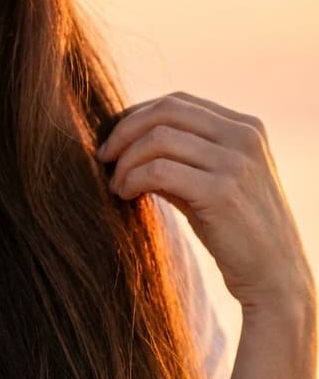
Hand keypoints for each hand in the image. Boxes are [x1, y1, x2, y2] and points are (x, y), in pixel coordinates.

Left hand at [96, 91, 313, 311]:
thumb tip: (124, 140)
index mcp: (246, 127)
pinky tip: (126, 195)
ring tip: (117, 186)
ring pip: (158, 139)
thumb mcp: (211, 182)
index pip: (178, 102)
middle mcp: (245, 136)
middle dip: (124, 131)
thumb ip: (180, 158)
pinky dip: (132, 179)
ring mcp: (236, 162)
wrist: (274, 276)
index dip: (137, 116)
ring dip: (126, 161)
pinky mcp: (222, 192)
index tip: (114, 141)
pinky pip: (158, 171)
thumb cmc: (236, 232)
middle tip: (103, 157)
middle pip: (166, 112)